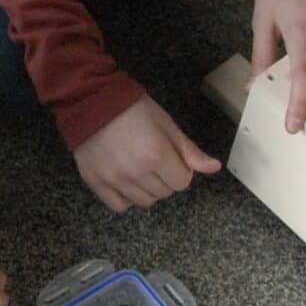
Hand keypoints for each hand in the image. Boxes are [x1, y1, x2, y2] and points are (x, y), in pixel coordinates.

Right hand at [72, 94, 220, 212]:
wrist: (90, 100)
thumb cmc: (131, 108)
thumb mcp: (165, 124)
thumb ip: (188, 150)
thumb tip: (214, 168)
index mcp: (156, 154)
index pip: (182, 182)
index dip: (180, 170)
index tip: (170, 157)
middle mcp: (135, 172)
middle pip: (164, 193)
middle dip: (165, 179)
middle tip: (153, 159)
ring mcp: (114, 179)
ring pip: (144, 202)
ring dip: (147, 189)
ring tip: (139, 169)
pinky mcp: (95, 182)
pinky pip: (120, 206)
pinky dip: (126, 198)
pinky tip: (126, 181)